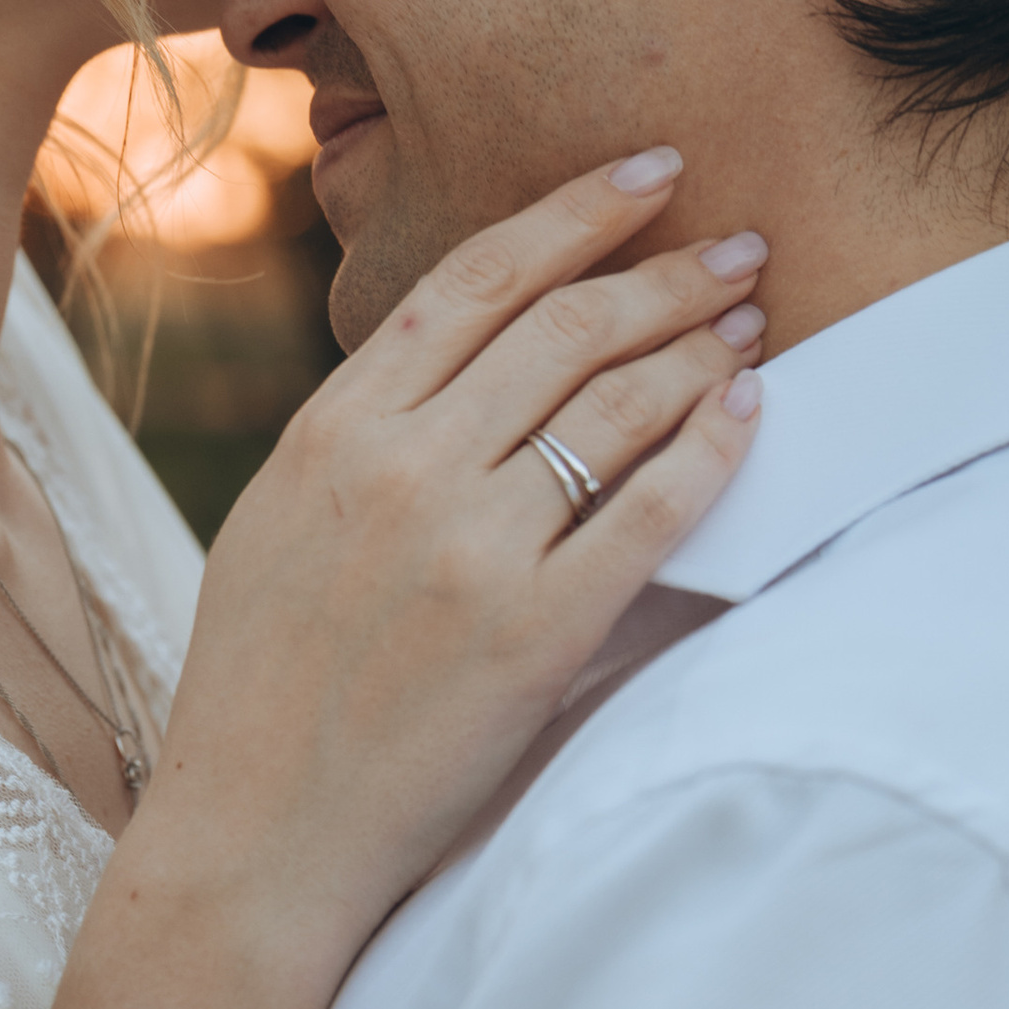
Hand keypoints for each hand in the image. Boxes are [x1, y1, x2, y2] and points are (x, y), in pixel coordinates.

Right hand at [133, 153, 758, 975]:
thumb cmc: (263, 688)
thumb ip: (362, 437)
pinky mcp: (533, 633)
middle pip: (565, 328)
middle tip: (742, 248)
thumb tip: (462, 366)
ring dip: (702, 349)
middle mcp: (402, 469)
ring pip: (616, 404)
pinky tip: (749, 414)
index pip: (475, 280)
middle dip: (668, 274)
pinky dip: (710, 450)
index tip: (650, 175)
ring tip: (752, 325)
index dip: (576, 211)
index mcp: (334, 431)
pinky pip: (650, 513)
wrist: (256, 833)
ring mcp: (470, 549)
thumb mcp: (278, 523)